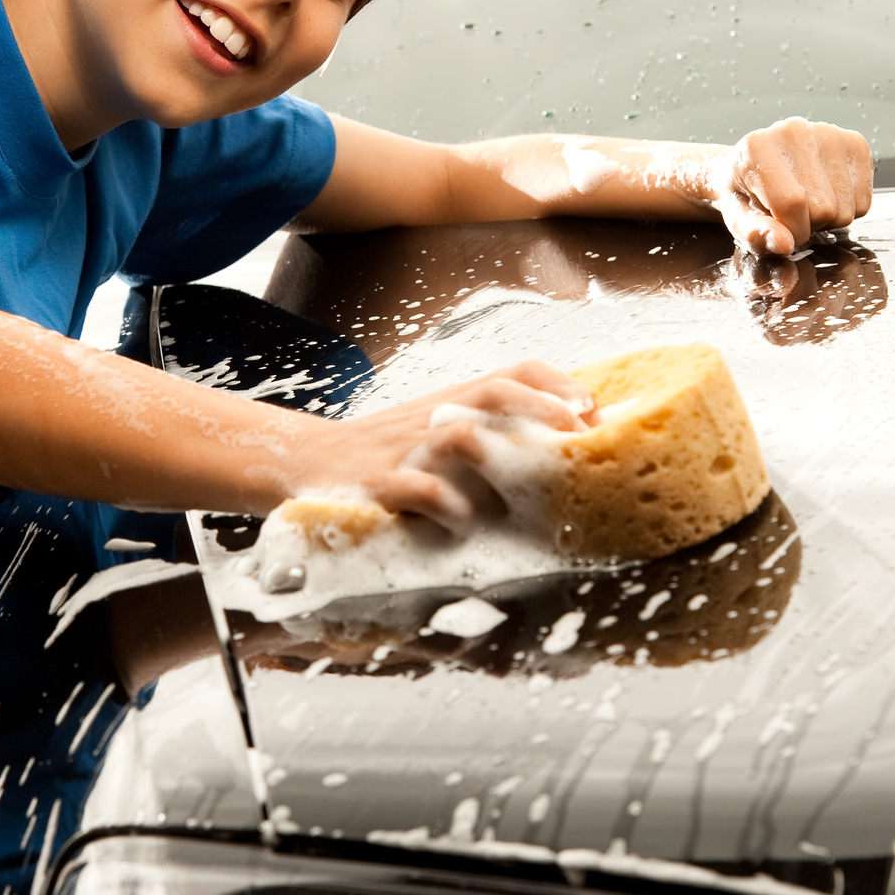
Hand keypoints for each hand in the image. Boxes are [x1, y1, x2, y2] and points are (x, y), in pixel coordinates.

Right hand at [291, 360, 594, 534]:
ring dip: (498, 451)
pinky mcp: (376, 485)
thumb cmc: (381, 453)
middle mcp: (431, 418)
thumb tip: (557, 445)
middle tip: (577, 435)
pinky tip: (465, 521)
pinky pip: (415, 489)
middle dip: (543, 409)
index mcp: (448, 402)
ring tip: (530, 477)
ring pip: (457, 432)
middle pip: (494, 392)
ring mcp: (404, 450)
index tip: (592, 407)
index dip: (555, 384)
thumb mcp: (432, 428)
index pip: (510, 372)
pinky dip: (445, 503)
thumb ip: (483, 432)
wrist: (303, 460)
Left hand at [717, 117, 871, 255]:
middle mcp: (794, 132)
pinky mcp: (855, 143)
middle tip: (792, 212)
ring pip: (846, 208)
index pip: (791, 203)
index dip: (792, 231)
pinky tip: (827, 194)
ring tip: (808, 202)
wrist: (758, 163)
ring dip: (829, 218)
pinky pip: (864, 202)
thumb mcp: (738, 219)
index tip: (782, 232)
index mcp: (758, 148)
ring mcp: (828, 133)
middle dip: (809, 224)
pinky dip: (847, 209)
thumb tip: (784, 244)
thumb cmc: (746, 192)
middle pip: (823, 208)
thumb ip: (756, 234)